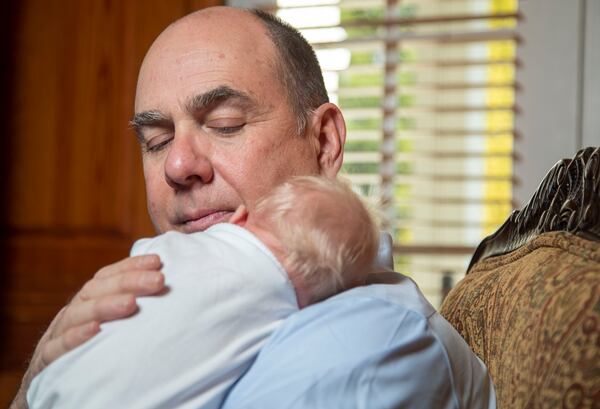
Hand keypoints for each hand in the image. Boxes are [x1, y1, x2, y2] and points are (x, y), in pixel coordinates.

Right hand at [10, 254, 164, 408]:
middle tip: (157, 280)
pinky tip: (96, 330)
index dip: (132, 266)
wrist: (53, 373)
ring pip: (79, 313)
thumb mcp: (111, 320)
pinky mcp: (49, 356)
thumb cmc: (94, 342)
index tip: (157, 262)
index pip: (109, 276)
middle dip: (129, 282)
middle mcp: (76, 309)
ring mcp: (60, 331)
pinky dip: (76, 337)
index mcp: (89, 298)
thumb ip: (131, 301)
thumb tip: (163, 282)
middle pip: (98, 290)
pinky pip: (59, 346)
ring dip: (106, 305)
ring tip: (131, 303)